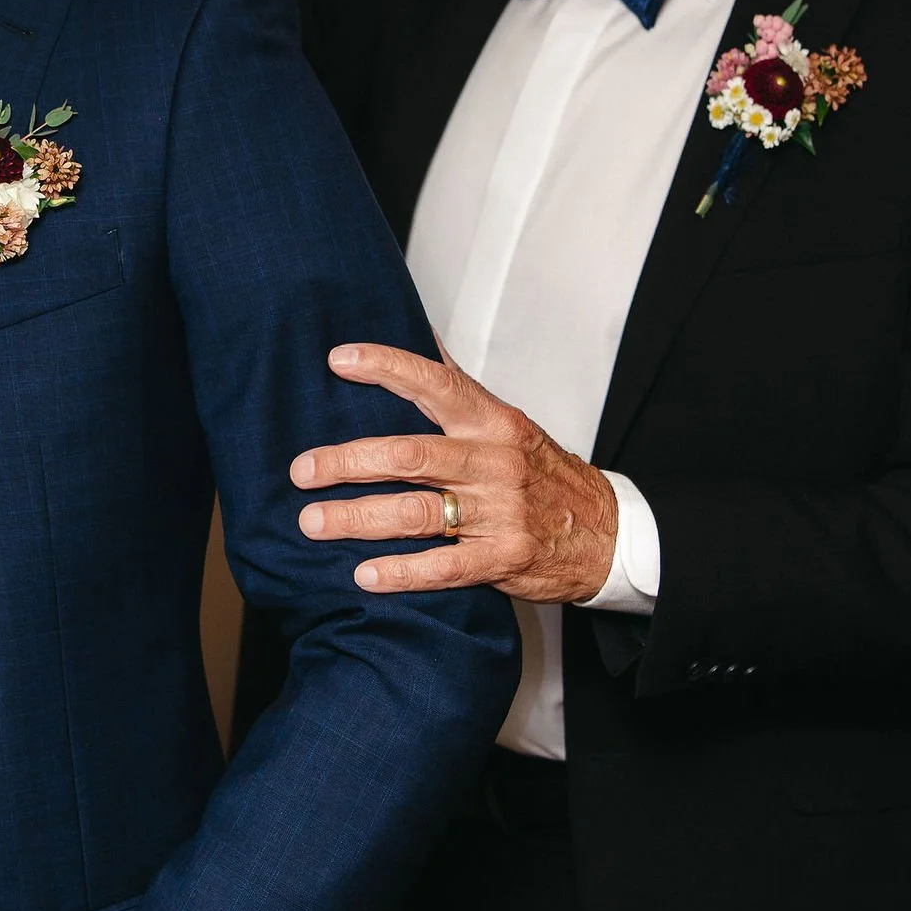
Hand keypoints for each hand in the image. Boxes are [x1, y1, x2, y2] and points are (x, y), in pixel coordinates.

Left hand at [291, 341, 618, 603]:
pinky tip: (363, 574)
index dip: (386, 367)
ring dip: (358, 518)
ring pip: (417, 512)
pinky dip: (401, 572)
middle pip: (410, 455)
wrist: (608, 532)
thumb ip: (460, 389)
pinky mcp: (505, 558)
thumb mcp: (509, 424)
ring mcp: (501, 512)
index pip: (435, 384)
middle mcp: (494, 462)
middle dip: (348, 461)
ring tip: (313, 523)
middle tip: (301, 470)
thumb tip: (420, 336)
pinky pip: (445, 567)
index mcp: (492, 422)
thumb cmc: (544, 473)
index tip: (338, 360)